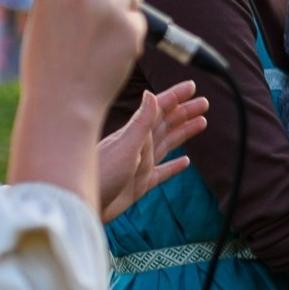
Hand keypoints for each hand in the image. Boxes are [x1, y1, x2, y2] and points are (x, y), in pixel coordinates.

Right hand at [21, 0, 148, 122]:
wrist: (63, 104)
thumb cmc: (46, 64)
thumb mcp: (40, 16)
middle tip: (98, 1)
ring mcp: (111, 9)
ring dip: (121, 5)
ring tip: (100, 33)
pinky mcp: (132, 30)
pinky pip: (139, 17)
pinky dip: (130, 30)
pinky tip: (110, 49)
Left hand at [96, 81, 209, 222]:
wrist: (84, 202)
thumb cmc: (101, 174)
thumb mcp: (125, 146)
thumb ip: (140, 123)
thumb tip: (151, 94)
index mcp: (135, 134)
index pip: (159, 110)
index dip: (175, 97)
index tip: (191, 87)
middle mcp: (139, 146)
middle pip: (166, 125)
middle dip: (184, 113)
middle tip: (204, 103)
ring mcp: (140, 165)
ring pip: (167, 144)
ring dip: (183, 133)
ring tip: (201, 123)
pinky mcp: (141, 184)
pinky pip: (163, 173)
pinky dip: (174, 166)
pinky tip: (185, 162)